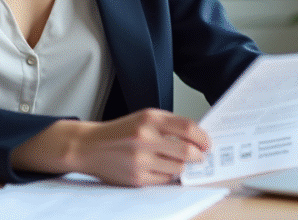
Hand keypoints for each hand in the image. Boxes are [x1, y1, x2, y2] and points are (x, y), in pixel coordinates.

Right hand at [72, 108, 209, 185]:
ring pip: (178, 168)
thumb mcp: (143, 118)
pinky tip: (160, 168)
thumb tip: (196, 137)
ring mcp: (141, 159)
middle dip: (198, 155)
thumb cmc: (119, 132)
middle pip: (187, 151)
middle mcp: (145, 137)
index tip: (207, 142)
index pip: (187, 128)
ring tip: (175, 161)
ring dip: (182, 166)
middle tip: (200, 156)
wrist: (90, 146)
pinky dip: (167, 175)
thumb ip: (168, 125)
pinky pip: (165, 180)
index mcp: (149, 119)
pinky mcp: (137, 177)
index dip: (202, 137)